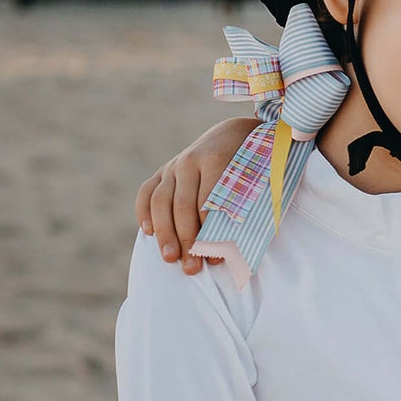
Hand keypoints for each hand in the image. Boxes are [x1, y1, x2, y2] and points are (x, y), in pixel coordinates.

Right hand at [135, 117, 257, 272]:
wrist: (233, 133)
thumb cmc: (251, 163)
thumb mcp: (257, 176)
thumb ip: (247, 204)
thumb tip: (243, 246)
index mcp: (216, 159)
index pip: (209, 204)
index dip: (212, 234)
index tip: (218, 258)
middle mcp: (190, 161)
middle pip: (183, 206)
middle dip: (187, 240)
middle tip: (192, 268)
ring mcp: (173, 165)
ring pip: (161, 201)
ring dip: (164, 233)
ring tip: (170, 258)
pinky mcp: (163, 171)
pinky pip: (147, 192)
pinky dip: (144, 212)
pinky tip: (148, 232)